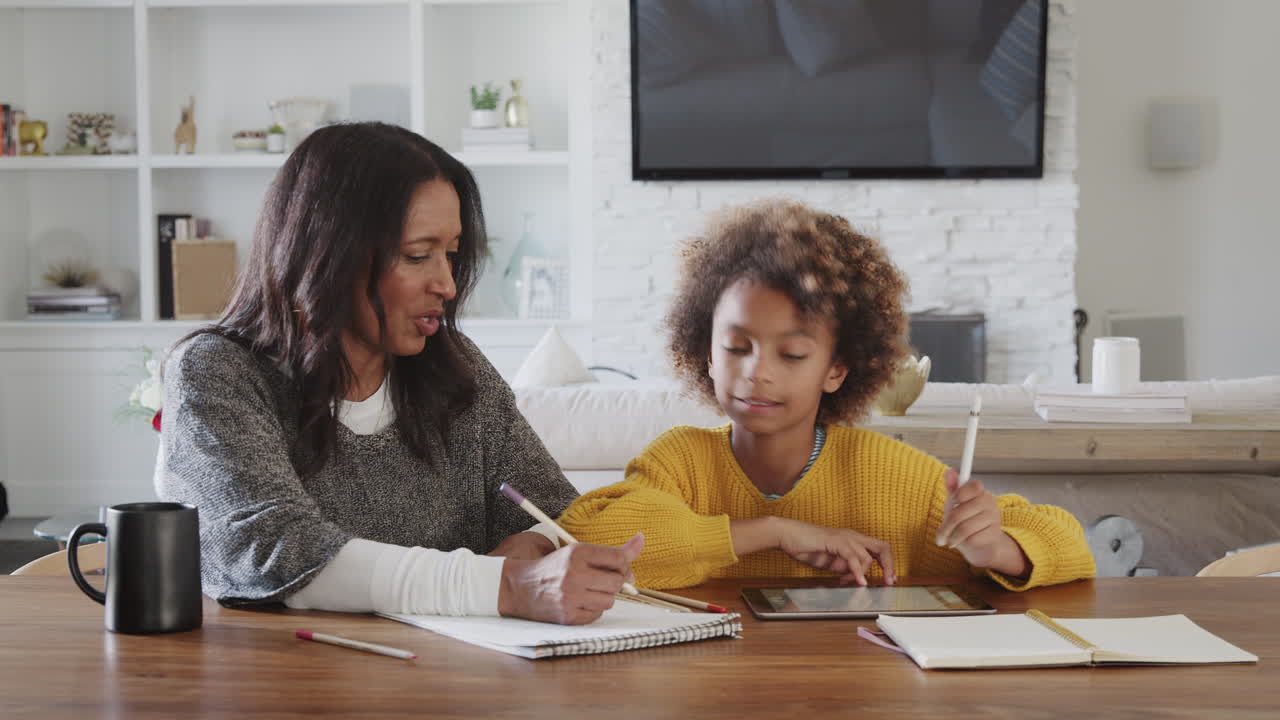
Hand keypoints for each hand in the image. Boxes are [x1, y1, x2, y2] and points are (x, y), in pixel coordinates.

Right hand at [497, 533, 643, 624]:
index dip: (625, 566)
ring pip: (609, 601)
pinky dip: (593, 609)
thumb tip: (642, 540)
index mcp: (577, 553)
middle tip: (604, 581)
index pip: (618, 559)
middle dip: (616, 583)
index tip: (622, 570)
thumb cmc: (555, 568)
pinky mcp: (568, 616)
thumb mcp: (579, 552)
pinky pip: (597, 615)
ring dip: (604, 597)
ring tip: (588, 591)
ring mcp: (570, 597)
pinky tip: (579, 602)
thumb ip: (613, 551)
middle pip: (617, 582)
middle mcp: (574, 574)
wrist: (520, 588)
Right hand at [774, 518, 894, 586]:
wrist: (787, 535)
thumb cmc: (806, 546)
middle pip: (882, 547)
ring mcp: (845, 537)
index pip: (878, 549)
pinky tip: (858, 581)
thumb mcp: (831, 562)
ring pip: (867, 557)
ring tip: (855, 583)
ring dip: (864, 574)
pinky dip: (857, 571)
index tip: (888, 580)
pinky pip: (852, 557)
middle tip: (889, 582)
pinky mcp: (835, 541)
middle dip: (889, 566)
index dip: (887, 564)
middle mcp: (852, 536)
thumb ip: (844, 568)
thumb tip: (855, 577)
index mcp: (853, 539)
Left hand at [936, 469, 1028, 576]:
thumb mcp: (955, 503)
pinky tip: (965, 543)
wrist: (983, 543)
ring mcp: (994, 517)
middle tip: (940, 536)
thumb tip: (949, 471)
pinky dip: (964, 544)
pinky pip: (972, 540)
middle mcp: (989, 501)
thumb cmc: (966, 519)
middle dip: (946, 527)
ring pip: (964, 529)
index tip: (950, 506)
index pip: (965, 489)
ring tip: (951, 540)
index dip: (954, 499)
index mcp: (979, 490)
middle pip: (958, 514)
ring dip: (953, 538)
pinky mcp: (995, 534)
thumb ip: (952, 488)